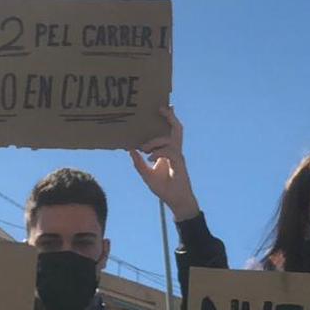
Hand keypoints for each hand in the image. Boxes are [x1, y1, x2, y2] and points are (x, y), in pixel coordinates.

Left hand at [129, 106, 200, 221]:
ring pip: (172, 139)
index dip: (167, 119)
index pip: (168, 131)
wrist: (176, 202)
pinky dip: (159, 152)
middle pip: (176, 128)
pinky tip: (150, 158)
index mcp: (168, 151)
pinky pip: (170, 152)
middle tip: (160, 108)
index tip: (159, 108)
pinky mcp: (180, 164)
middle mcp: (175, 151)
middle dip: (170, 116)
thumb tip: (130, 150)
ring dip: (156, 141)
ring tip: (144, 148)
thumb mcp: (147, 175)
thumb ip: (139, 163)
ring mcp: (178, 157)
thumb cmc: (164, 189)